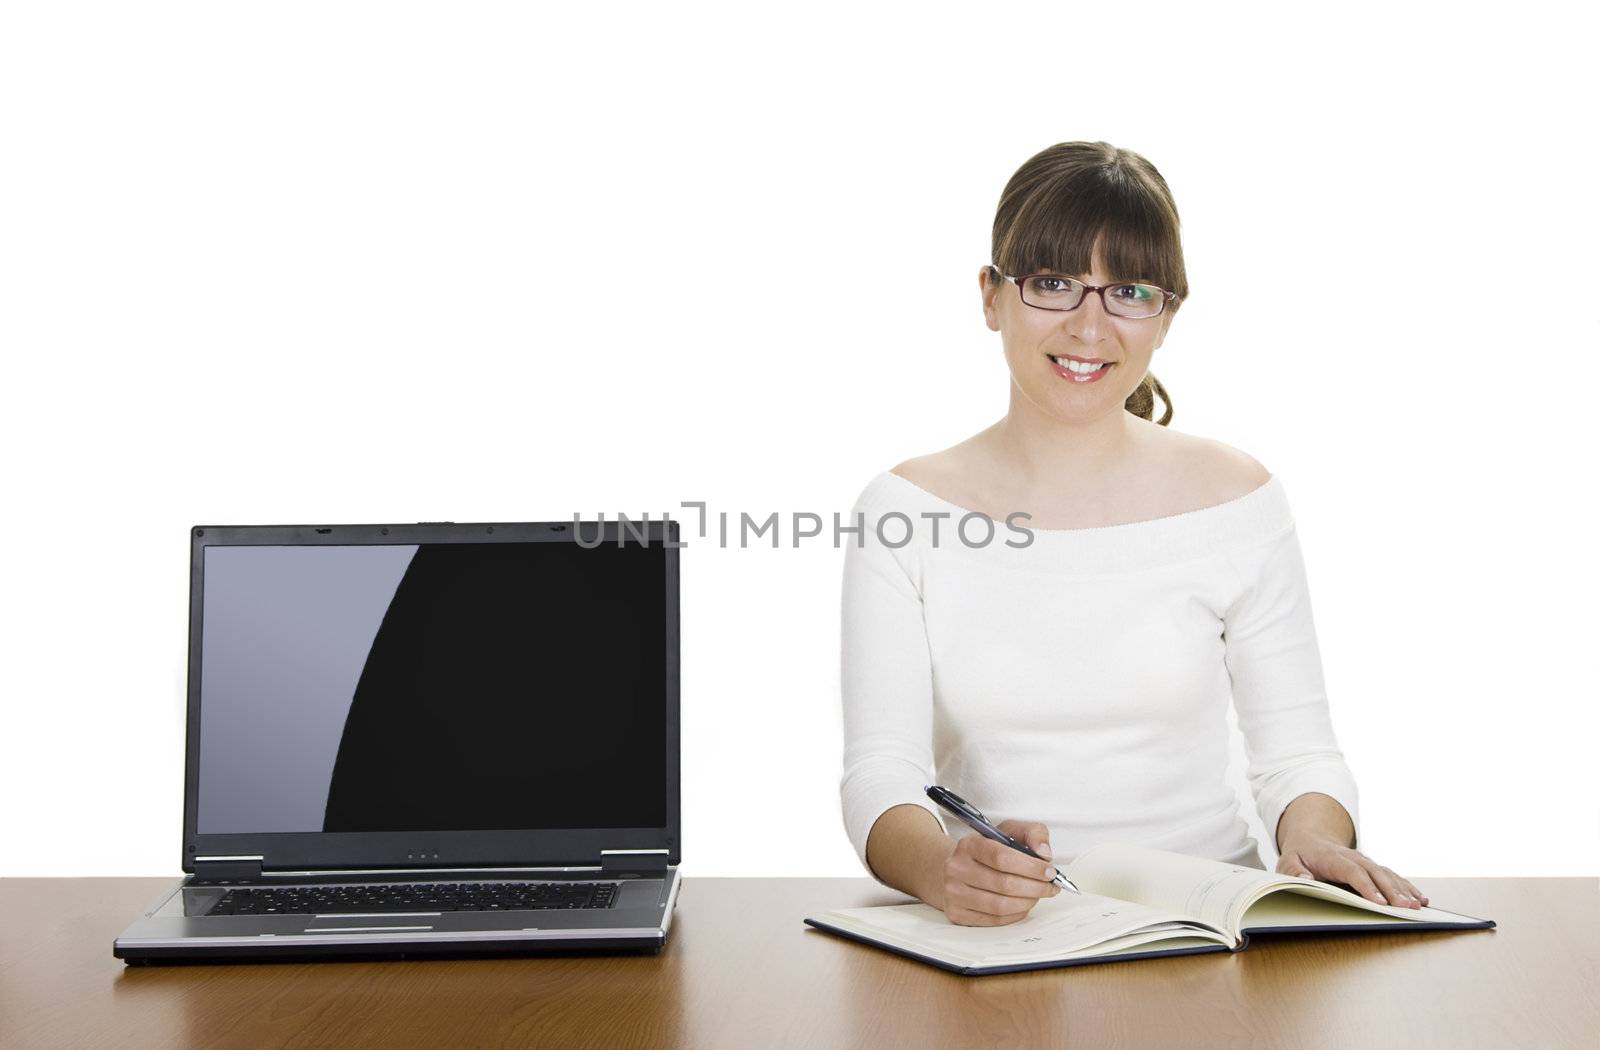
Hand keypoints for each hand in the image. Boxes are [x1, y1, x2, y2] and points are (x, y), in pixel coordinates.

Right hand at [941, 819, 1060, 925]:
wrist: (957, 868)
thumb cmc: (988, 851)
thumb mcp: (1009, 832)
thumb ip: (1033, 833)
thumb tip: (1044, 853)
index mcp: (969, 844)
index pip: (1002, 857)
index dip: (1031, 867)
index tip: (1049, 871)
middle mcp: (957, 868)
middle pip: (1004, 884)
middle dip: (1035, 887)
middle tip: (1050, 887)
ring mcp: (954, 893)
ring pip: (1000, 905)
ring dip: (1027, 902)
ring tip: (1037, 895)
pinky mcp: (957, 913)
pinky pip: (994, 920)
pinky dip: (1015, 914)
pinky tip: (1023, 905)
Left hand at [1276, 837, 1428, 907]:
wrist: (1310, 840)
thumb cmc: (1299, 856)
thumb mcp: (1287, 862)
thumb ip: (1293, 871)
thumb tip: (1306, 879)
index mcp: (1332, 858)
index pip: (1352, 872)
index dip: (1366, 887)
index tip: (1379, 903)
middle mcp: (1353, 858)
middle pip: (1376, 874)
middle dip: (1392, 891)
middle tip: (1406, 908)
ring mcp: (1365, 862)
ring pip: (1387, 875)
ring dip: (1403, 890)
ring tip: (1418, 906)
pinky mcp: (1372, 868)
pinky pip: (1392, 876)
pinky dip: (1407, 887)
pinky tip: (1420, 898)